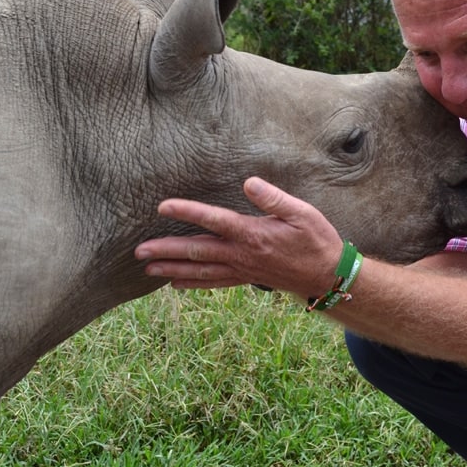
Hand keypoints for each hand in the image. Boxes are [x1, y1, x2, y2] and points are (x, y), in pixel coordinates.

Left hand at [134, 177, 342, 293]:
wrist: (328, 276)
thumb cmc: (317, 240)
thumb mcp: (303, 213)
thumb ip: (274, 199)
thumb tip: (249, 183)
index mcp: (253, 234)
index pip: (214, 220)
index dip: (187, 212)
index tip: (162, 206)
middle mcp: (242, 254)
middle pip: (197, 251)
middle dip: (166, 250)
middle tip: (138, 251)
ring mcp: (243, 269)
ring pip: (201, 270)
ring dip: (172, 268)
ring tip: (147, 269)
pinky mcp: (246, 278)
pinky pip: (214, 282)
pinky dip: (193, 283)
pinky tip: (175, 284)